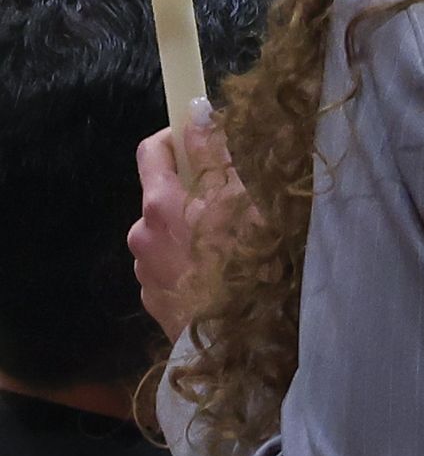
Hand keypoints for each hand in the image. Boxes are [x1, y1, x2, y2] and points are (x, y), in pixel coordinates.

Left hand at [128, 107, 251, 341]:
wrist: (240, 344)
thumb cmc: (250, 258)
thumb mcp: (243, 193)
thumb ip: (216, 152)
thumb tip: (195, 111)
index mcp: (160, 203)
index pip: (153, 150)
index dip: (179, 136)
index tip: (204, 135)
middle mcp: (142, 235)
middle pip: (164, 196)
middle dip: (195, 191)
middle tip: (236, 200)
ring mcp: (148, 273)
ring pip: (171, 236)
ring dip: (195, 231)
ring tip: (234, 245)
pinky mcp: (158, 305)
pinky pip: (175, 270)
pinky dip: (194, 263)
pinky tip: (223, 275)